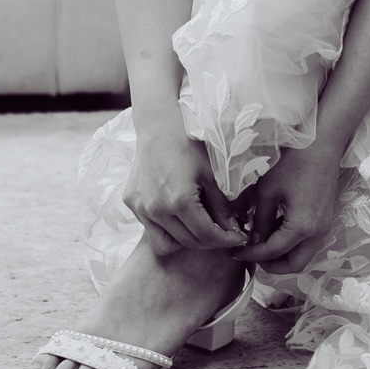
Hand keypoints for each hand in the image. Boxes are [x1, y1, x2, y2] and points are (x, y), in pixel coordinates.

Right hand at [125, 120, 245, 254]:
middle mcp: (156, 209)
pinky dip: (166, 228)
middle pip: (188, 242)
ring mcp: (140, 208)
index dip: (226, 239)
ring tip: (197, 226)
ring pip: (165, 244)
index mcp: (179, 201)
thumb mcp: (210, 174)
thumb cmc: (188, 144)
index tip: (238, 237)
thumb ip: (221, 206)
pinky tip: (177, 213)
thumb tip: (234, 230)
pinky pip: (150, 229)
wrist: (157, 125)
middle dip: (210, 242)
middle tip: (223, 232)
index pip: (206, 235)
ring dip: (185, 240)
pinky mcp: (131, 203)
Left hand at [238, 140, 344, 267]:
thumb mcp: (268, 191)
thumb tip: (253, 240)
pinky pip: (307, 242)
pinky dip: (290, 243)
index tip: (235, 252)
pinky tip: (273, 227)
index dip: (251, 255)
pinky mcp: (325, 220)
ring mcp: (324, 227)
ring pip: (302, 255)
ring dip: (282, 254)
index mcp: (302, 228)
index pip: (272, 252)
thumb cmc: (293, 162)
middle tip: (251, 254)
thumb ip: (260, 220)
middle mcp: (317, 233)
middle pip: (294, 265)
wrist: (322, 144)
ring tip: (259, 241)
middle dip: (271, 265)